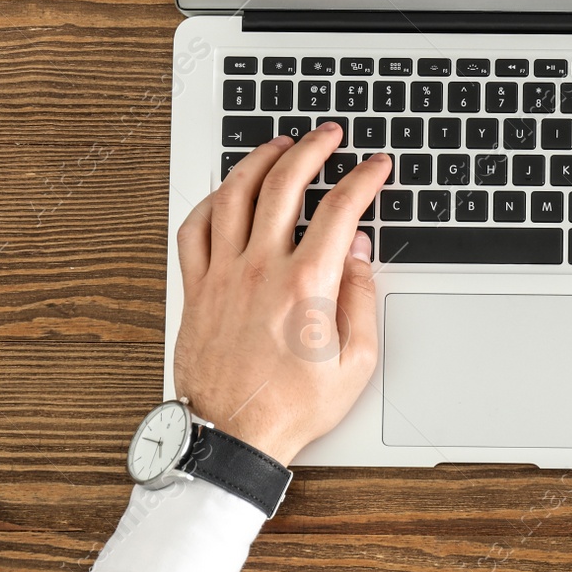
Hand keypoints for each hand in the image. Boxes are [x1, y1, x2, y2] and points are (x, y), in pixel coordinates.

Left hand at [172, 124, 391, 463]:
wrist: (233, 436)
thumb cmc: (292, 406)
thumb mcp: (356, 362)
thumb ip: (361, 299)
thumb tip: (359, 253)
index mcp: (306, 285)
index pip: (341, 209)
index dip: (364, 178)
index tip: (375, 167)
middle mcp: (260, 269)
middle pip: (284, 183)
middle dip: (312, 148)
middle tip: (329, 136)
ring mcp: (223, 275)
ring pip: (235, 194)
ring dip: (260, 159)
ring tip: (280, 145)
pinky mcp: (197, 288)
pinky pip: (195, 228)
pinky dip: (212, 200)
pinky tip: (228, 191)